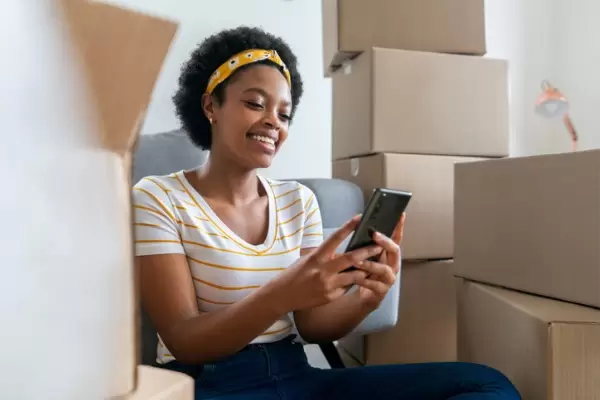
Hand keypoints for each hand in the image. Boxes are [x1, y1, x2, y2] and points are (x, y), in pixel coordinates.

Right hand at [267, 216, 382, 312]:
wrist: (283, 295)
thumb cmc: (296, 273)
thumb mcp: (309, 259)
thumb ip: (326, 255)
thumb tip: (345, 251)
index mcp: (317, 256)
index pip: (335, 238)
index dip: (348, 227)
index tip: (360, 218)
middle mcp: (323, 269)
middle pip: (351, 258)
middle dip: (368, 251)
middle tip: (380, 245)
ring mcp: (329, 284)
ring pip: (355, 275)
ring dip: (365, 269)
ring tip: (375, 264)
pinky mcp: (332, 296)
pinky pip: (348, 287)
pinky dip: (353, 282)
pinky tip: (356, 279)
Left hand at [355, 213, 405, 307]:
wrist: (362, 298)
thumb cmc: (363, 274)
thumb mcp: (365, 257)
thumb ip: (366, 245)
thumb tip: (360, 225)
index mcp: (389, 255)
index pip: (396, 238)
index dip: (399, 227)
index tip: (400, 215)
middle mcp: (392, 265)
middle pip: (395, 251)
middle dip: (385, 242)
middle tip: (374, 234)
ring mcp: (389, 279)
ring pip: (384, 269)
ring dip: (371, 264)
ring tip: (357, 261)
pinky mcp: (381, 291)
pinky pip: (375, 285)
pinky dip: (365, 281)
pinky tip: (356, 278)